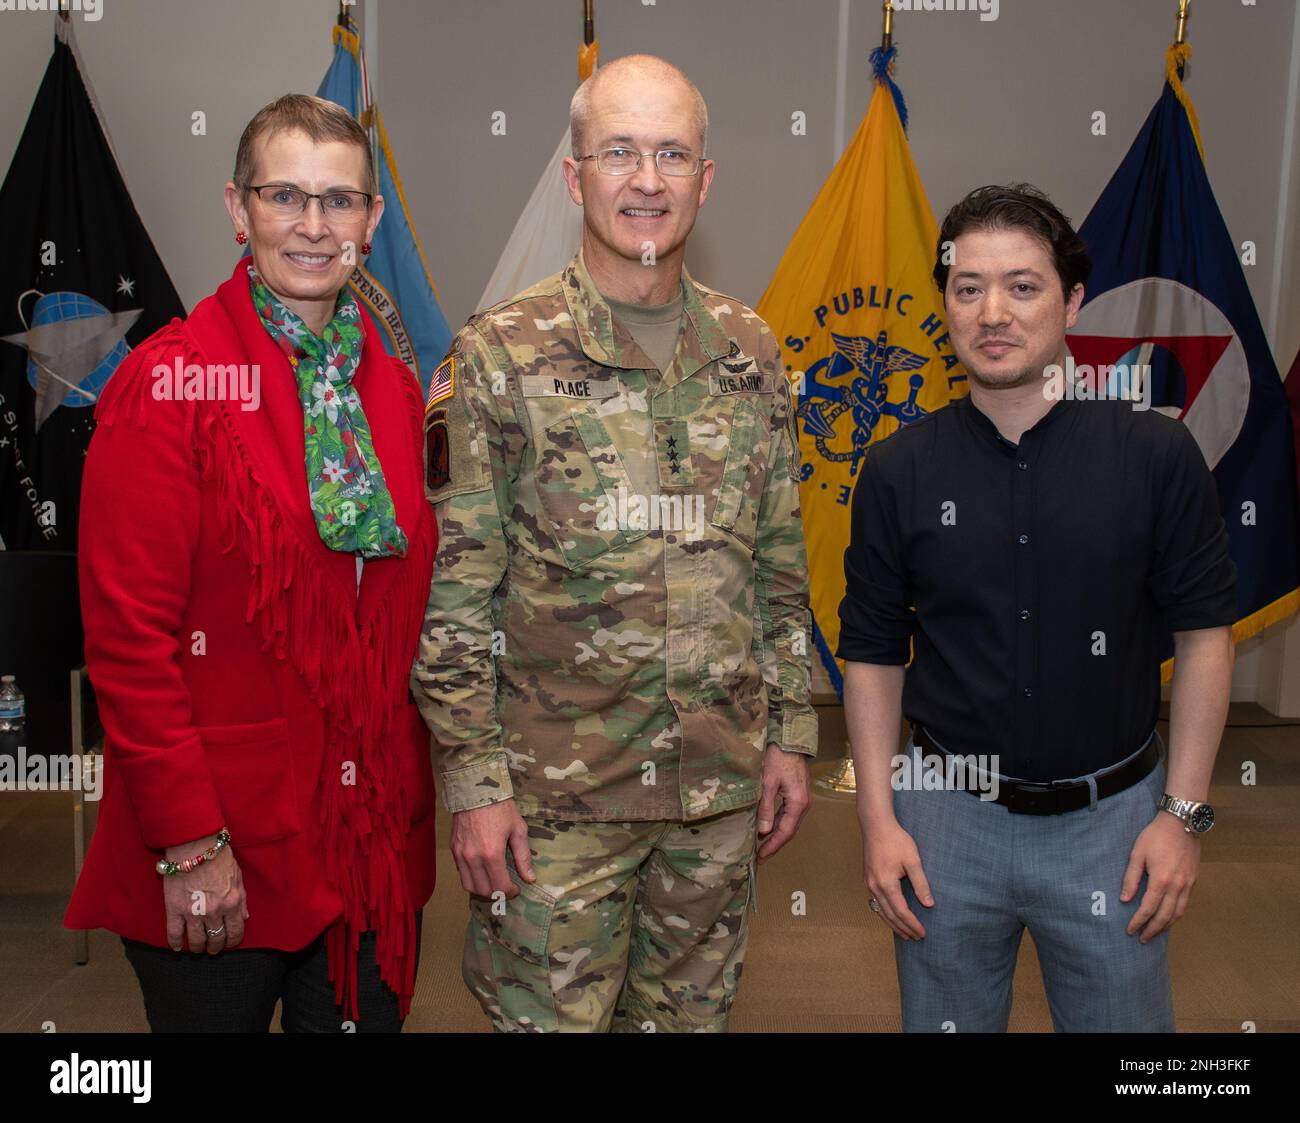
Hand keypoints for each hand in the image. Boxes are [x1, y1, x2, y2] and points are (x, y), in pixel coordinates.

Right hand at [162, 835, 246, 954]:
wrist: (195, 846)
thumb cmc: (219, 857)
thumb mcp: (238, 876)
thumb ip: (242, 899)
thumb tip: (244, 917)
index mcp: (232, 903)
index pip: (235, 932)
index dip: (233, 941)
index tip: (230, 943)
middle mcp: (214, 911)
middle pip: (216, 939)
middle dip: (216, 947)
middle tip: (213, 948)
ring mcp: (193, 912)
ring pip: (196, 940)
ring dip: (198, 948)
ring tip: (198, 948)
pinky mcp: (174, 909)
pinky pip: (174, 933)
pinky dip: (175, 943)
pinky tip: (176, 947)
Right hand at [451, 799, 534, 898]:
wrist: (476, 789)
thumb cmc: (500, 807)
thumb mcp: (518, 829)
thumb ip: (523, 857)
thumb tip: (530, 878)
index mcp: (492, 854)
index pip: (500, 887)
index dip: (510, 892)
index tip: (517, 888)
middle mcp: (474, 858)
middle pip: (484, 891)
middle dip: (497, 894)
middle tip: (507, 887)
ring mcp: (461, 854)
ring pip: (469, 886)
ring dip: (483, 890)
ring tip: (494, 883)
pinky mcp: (454, 849)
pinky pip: (461, 873)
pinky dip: (472, 879)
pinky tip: (482, 872)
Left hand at [756, 745, 809, 862]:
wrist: (790, 740)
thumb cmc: (779, 758)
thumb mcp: (768, 782)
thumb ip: (766, 807)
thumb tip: (764, 831)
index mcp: (798, 803)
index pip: (785, 832)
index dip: (773, 846)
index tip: (761, 857)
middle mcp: (803, 804)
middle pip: (788, 830)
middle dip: (774, 844)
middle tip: (759, 856)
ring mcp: (802, 799)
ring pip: (788, 823)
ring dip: (776, 835)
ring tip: (761, 846)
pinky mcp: (797, 794)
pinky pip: (788, 814)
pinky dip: (778, 823)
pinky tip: (768, 827)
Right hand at [862, 816, 932, 939]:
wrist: (876, 826)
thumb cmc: (896, 840)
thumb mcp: (913, 860)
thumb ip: (921, 883)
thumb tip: (929, 904)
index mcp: (886, 884)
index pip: (901, 912)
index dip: (912, 924)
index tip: (923, 933)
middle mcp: (875, 887)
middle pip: (889, 915)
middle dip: (903, 928)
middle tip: (916, 938)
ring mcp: (869, 884)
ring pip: (880, 911)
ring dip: (893, 924)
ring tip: (904, 934)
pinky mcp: (868, 880)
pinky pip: (876, 903)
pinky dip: (885, 914)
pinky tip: (891, 916)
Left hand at [1122, 811, 1199, 941]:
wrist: (1181, 823)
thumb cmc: (1155, 836)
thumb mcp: (1137, 854)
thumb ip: (1131, 878)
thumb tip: (1125, 899)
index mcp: (1161, 880)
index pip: (1148, 909)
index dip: (1139, 921)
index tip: (1130, 931)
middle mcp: (1177, 886)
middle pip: (1165, 916)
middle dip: (1153, 930)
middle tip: (1142, 938)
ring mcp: (1188, 884)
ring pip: (1178, 913)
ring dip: (1166, 926)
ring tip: (1155, 932)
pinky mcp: (1193, 880)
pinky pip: (1185, 904)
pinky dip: (1176, 914)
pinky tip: (1168, 917)